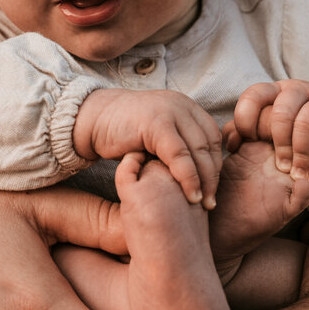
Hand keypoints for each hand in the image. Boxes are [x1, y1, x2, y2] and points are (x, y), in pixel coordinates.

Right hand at [74, 88, 222, 208]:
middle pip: (208, 145)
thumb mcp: (157, 136)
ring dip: (204, 180)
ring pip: (198, 150)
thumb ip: (178, 145)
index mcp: (187, 107)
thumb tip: (199, 173)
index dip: (216, 166)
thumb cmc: (122, 134)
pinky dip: (188, 177)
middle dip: (213, 176)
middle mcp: (182, 105)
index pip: (212, 138)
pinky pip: (180, 155)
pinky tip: (190, 195)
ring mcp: (170, 111)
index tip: (213, 190)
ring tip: (204, 203)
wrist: (92, 121)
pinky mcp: (156, 123)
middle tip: (211, 203)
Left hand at [224, 80, 308, 192]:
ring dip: (301, 154)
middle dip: (280, 143)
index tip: (249, 142)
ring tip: (297, 176)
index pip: (254, 96)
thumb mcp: (263, 126)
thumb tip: (231, 143)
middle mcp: (298, 92)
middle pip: (283, 112)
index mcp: (274, 91)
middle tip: (280, 168)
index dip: (247, 120)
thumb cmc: (286, 130)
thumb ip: (241, 132)